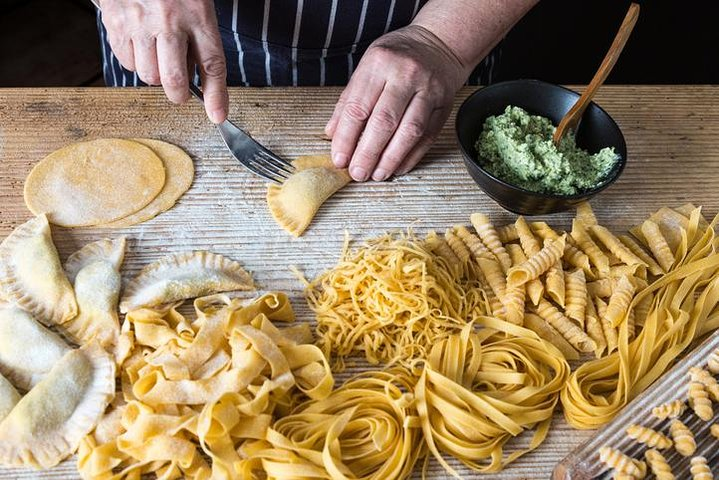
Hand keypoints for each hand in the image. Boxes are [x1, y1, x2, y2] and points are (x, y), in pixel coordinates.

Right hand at [99, 0, 228, 122]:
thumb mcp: (197, 3)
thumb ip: (200, 38)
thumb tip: (198, 78)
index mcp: (197, 13)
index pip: (212, 64)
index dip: (216, 95)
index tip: (217, 116)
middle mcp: (169, 20)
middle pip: (174, 79)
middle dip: (178, 94)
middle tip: (180, 90)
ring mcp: (139, 22)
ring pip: (148, 75)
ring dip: (155, 74)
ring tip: (158, 53)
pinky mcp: (115, 22)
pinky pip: (126, 61)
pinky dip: (134, 61)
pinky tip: (140, 43)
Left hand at [325, 25, 467, 180]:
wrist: (439, 44)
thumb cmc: (397, 57)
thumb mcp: (367, 67)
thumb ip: (349, 100)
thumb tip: (333, 135)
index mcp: (379, 64)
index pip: (358, 108)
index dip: (346, 138)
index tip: (340, 159)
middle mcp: (406, 75)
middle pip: (384, 122)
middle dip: (368, 153)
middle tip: (358, 173)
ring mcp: (429, 90)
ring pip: (409, 132)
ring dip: (391, 159)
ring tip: (377, 175)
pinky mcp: (444, 105)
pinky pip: (427, 137)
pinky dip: (411, 156)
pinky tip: (398, 168)